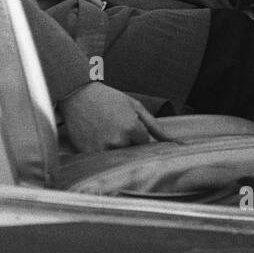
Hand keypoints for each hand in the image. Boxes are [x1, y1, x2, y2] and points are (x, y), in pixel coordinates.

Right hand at [59, 83, 173, 154]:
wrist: (77, 94)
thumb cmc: (109, 98)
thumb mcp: (135, 107)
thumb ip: (155, 127)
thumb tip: (176, 142)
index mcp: (132, 128)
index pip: (145, 143)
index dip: (138, 134)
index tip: (128, 124)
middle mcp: (118, 141)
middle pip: (132, 151)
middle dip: (127, 141)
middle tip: (114, 125)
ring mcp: (102, 148)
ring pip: (117, 155)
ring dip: (114, 146)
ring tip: (104, 128)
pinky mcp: (88, 153)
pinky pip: (102, 158)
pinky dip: (101, 149)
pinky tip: (95, 134)